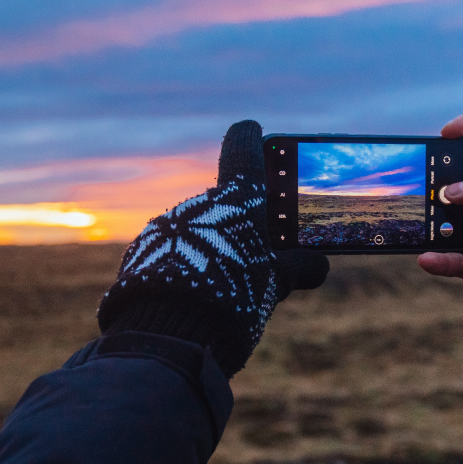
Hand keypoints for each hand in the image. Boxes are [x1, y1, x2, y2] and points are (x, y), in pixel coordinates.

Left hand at [98, 120, 328, 375]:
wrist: (166, 332)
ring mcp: (167, 227)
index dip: (252, 139)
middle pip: (224, 202)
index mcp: (236, 199)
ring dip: (213, 246)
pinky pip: (174, 251)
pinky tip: (196, 293)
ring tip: (228, 284)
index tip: (255, 131)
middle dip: (241, 221)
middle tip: (260, 247)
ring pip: (198, 230)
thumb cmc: (233, 296)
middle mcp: (199, 204)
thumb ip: (298, 268)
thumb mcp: (275, 283)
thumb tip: (319, 264)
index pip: (244, 148)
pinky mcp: (143, 253)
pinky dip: (187, 264)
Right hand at [418, 115, 462, 335]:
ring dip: (433, 219)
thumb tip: (450, 190)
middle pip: (461, 177)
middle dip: (440, 175)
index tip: (446, 133)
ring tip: (425, 220)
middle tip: (427, 180)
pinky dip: (436, 258)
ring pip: (447, 218)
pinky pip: (447, 257)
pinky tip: (429, 258)